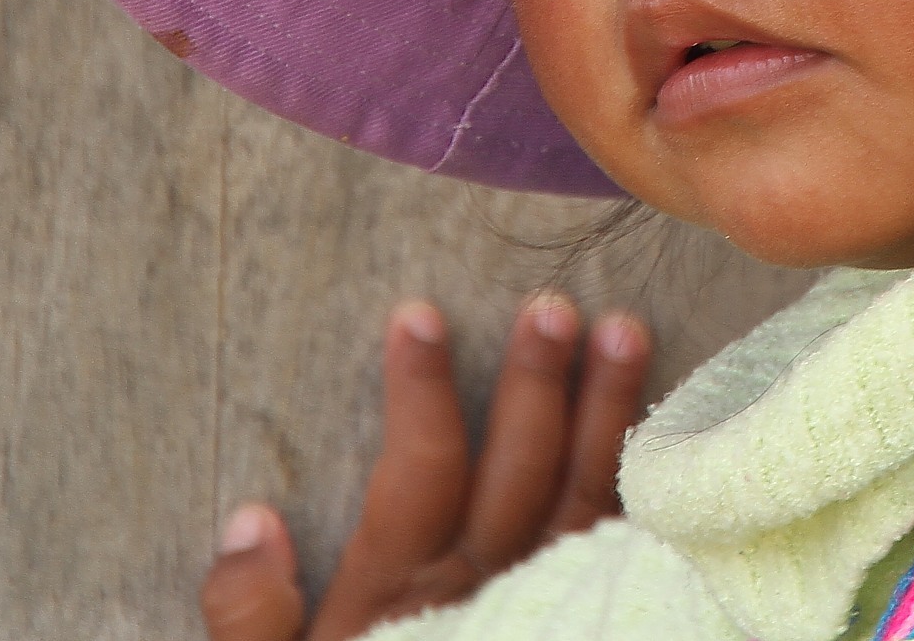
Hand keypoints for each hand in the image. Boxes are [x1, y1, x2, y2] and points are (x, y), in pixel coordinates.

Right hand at [200, 290, 651, 640]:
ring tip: (627, 328)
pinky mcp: (593, 612)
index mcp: (402, 595)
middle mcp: (482, 592)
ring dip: (608, 409)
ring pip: (584, 494)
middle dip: (535, 383)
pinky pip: (624, 542)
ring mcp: (546, 603)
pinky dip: (641, 482)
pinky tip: (665, 421)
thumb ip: (248, 618)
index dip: (421, 392)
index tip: (419, 314)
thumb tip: (248, 520)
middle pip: (518, 472)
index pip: (419, 473)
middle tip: (552, 304)